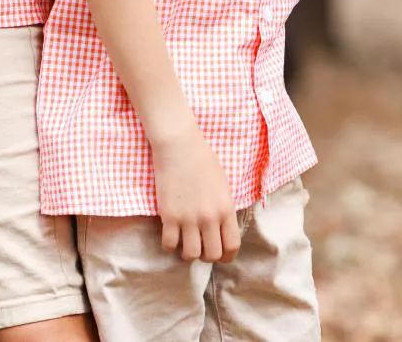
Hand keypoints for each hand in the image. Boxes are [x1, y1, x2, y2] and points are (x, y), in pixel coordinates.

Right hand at [151, 120, 240, 262]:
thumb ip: (223, 209)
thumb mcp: (222, 185)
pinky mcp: (169, 215)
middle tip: (200, 248)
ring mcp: (188, 218)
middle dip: (206, 256)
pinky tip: (170, 236)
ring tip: (184, 244)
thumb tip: (221, 228)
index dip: (227, 256)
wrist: (179, 144)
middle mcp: (209, 217)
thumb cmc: (202, 159)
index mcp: (226, 209)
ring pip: (191, 254)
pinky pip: (169, 244)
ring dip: (188, 254)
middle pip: (212, 255)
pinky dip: (169, 245)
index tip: (220, 255)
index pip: (232, 246)